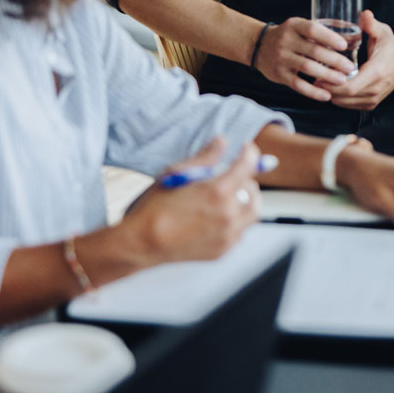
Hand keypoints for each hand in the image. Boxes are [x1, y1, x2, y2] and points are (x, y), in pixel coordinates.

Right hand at [121, 137, 261, 265]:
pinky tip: (218, 217)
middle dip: (245, 180)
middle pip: (252, 190)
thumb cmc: (154, 208)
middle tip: (232, 177)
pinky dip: (235, 221)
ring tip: (226, 197)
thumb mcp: (177, 174)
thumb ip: (205, 157)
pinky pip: (240, 231)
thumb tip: (221, 143)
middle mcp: (228, 214)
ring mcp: (227, 235)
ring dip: (243, 201)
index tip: (245, 150)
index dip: (249, 154)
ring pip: (251, 213)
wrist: (141, 243)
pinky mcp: (223, 249)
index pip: (248, 165)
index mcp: (218, 192)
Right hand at [253, 17, 354, 103]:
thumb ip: (318, 33)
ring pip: (307, 68)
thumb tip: (351, 41)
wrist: (259, 46)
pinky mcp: (279, 74)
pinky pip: (297, 85)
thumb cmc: (289, 36)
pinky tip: (326, 95)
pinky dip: (313, 91)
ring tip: (342, 80)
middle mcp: (286, 40)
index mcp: (294, 25)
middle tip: (350, 67)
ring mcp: (281, 58)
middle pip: (313, 51)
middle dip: (334, 60)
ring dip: (327, 75)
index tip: (344, 46)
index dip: (329, 38)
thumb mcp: (299, 27)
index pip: (313, 30)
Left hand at [325, 11, 393, 110]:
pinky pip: (351, 106)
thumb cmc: (393, 46)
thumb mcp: (383, 32)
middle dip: (327, 89)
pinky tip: (331, 89)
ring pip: (346, 103)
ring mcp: (375, 98)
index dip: (331, 84)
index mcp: (377, 72)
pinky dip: (339, 99)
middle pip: (344, 96)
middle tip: (313, 78)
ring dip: (331, 95)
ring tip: (320, 83)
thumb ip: (372, 24)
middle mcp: (376, 88)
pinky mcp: (372, 103)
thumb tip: (364, 14)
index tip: (318, 76)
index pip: (350, 86)